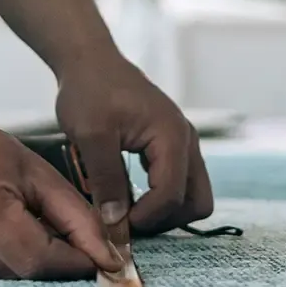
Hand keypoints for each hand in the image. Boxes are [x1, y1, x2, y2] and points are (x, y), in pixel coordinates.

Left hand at [56, 55, 212, 242]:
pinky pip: (180, 184)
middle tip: (126, 225)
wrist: (90, 61)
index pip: (172, 195)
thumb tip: (116, 225)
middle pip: (196, 203)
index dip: (146, 218)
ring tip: (126, 214)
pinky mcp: (172, 146)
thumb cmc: (89, 91)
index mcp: (171, 136)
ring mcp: (183, 143)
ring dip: (164, 212)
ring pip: (192, 196)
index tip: (116, 226)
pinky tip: (130, 199)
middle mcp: (186, 141)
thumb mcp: (90, 136)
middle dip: (164, 221)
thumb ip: (106, 180)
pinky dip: (160, 199)